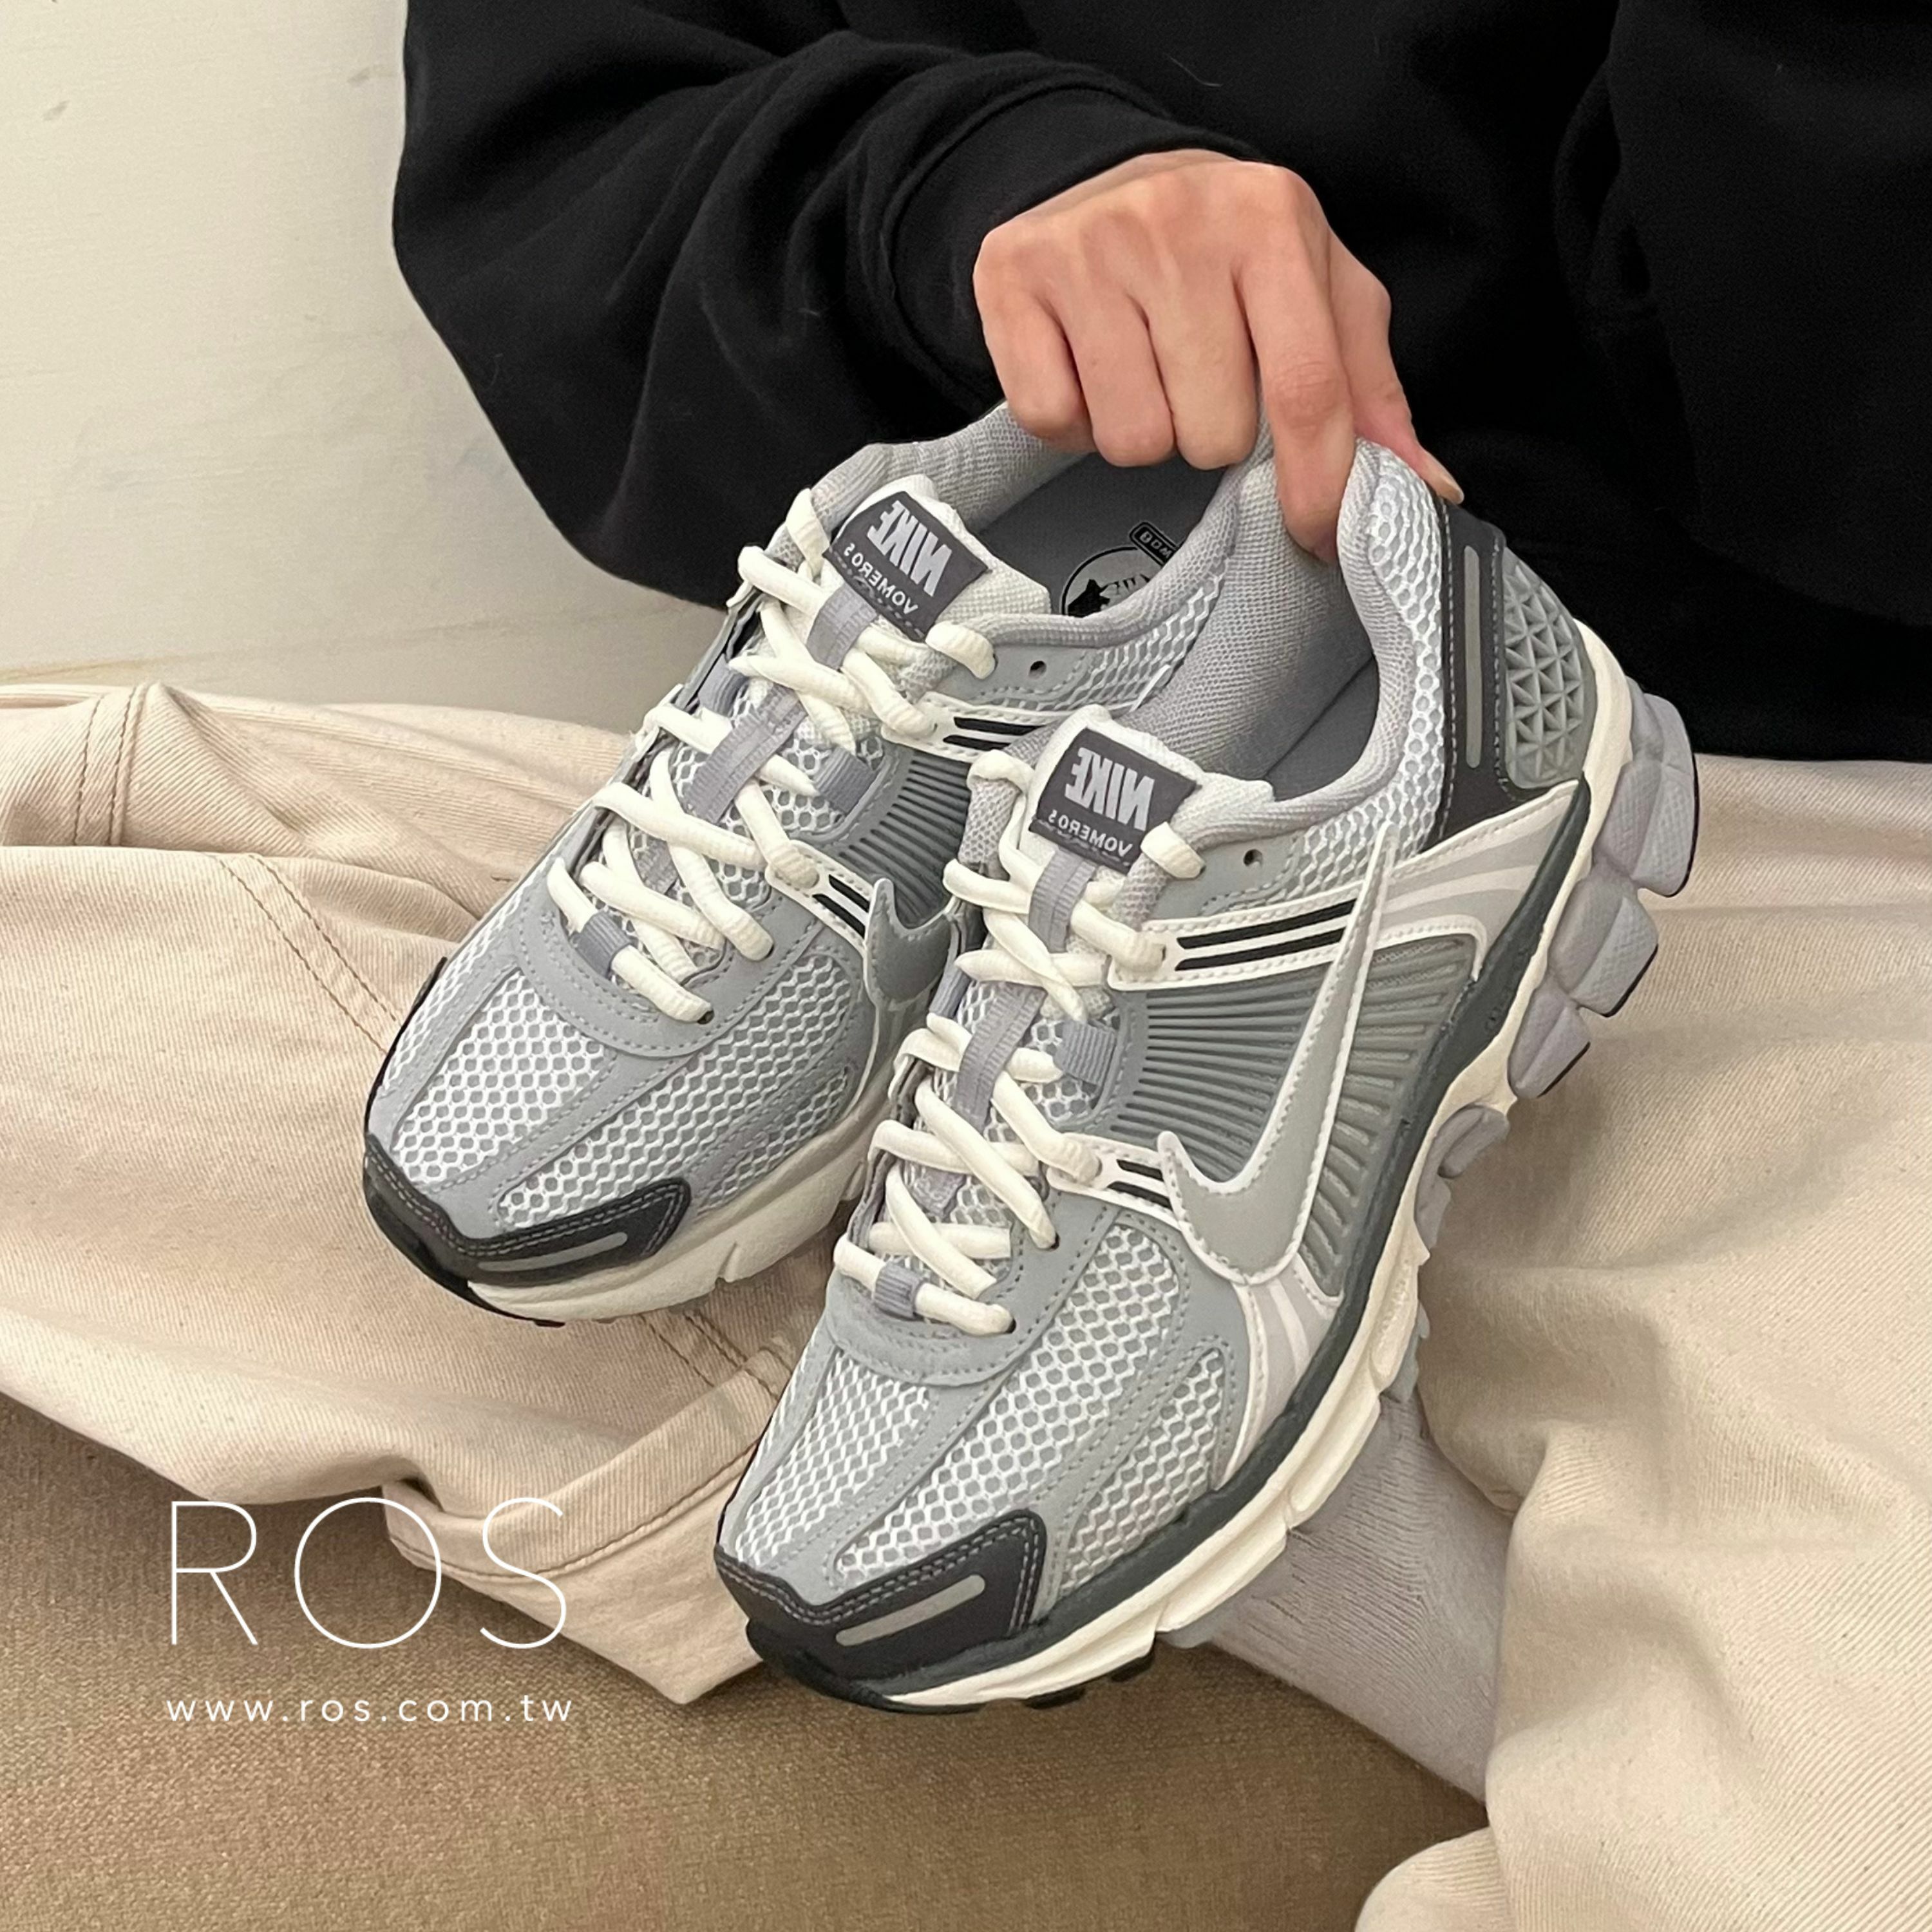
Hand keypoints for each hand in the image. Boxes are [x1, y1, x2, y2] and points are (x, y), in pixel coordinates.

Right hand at [973, 150, 1460, 560]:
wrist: (1105, 179)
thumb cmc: (1225, 252)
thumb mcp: (1316, 294)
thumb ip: (1370, 392)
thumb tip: (1424, 488)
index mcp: (1271, 220)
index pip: (1306, 387)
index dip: (1315, 482)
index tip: (1314, 533)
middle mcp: (1178, 223)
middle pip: (1213, 433)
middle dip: (1211, 435)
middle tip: (1198, 385)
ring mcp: (1089, 249)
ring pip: (1133, 438)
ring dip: (1144, 431)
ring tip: (1144, 374)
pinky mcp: (1014, 279)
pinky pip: (1054, 418)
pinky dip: (1073, 419)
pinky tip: (1089, 371)